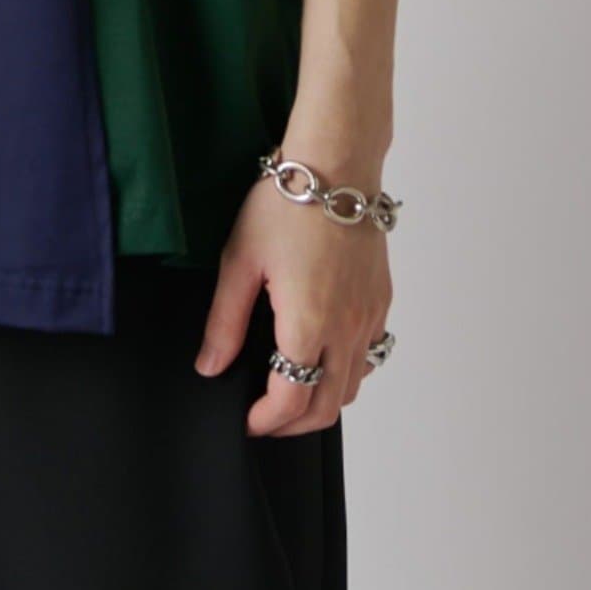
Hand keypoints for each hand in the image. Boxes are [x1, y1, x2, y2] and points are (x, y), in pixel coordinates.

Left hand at [196, 163, 392, 436]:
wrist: (337, 165)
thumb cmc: (286, 206)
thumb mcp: (239, 261)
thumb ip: (224, 321)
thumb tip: (210, 366)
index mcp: (308, 324)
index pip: (291, 401)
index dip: (265, 421)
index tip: (245, 421)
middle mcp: (346, 328)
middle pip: (327, 407)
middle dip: (293, 424)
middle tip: (264, 418)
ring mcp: (369, 315)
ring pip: (353, 386)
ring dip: (323, 401)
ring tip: (290, 391)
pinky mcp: (380, 299)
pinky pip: (370, 354)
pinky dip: (348, 371)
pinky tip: (323, 356)